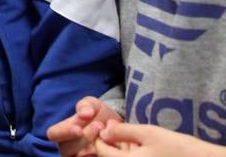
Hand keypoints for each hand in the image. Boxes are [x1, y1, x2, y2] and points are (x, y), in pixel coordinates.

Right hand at [48, 97, 122, 155]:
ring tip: (105, 135)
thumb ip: (86, 106)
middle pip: (66, 148)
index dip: (63, 132)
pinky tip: (109, 146)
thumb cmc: (98, 115)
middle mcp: (67, 147)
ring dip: (93, 147)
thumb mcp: (92, 105)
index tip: (78, 129)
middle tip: (99, 126)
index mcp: (62, 132)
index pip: (53, 134)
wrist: (116, 128)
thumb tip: (85, 114)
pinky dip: (101, 154)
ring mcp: (78, 156)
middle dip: (83, 139)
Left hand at [94, 122, 225, 154]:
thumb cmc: (176, 147)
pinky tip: (137, 144)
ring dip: (120, 148)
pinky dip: (131, 154)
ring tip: (125, 132)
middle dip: (109, 141)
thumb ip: (122, 132)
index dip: (99, 135)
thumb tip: (103, 131)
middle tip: (114, 125)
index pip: (101, 151)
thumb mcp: (148, 133)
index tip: (104, 123)